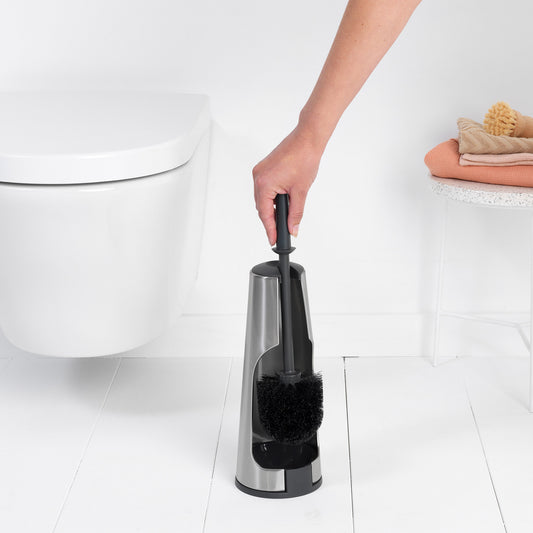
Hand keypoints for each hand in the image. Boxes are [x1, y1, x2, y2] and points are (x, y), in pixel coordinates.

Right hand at [252, 126, 321, 245]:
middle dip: (271, 220)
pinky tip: (280, 202)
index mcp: (264, 184)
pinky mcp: (264, 168)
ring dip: (271, 208)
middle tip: (280, 232)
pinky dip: (271, 197)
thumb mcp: (300, 192)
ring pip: (262, 198)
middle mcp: (258, 177)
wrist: (307, 139)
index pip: (264, 214)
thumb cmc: (304, 158)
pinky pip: (264, 188)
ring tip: (282, 218)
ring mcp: (260, 172)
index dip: (270, 229)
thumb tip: (293, 228)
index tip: (273, 240)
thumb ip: (295, 213)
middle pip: (261, 207)